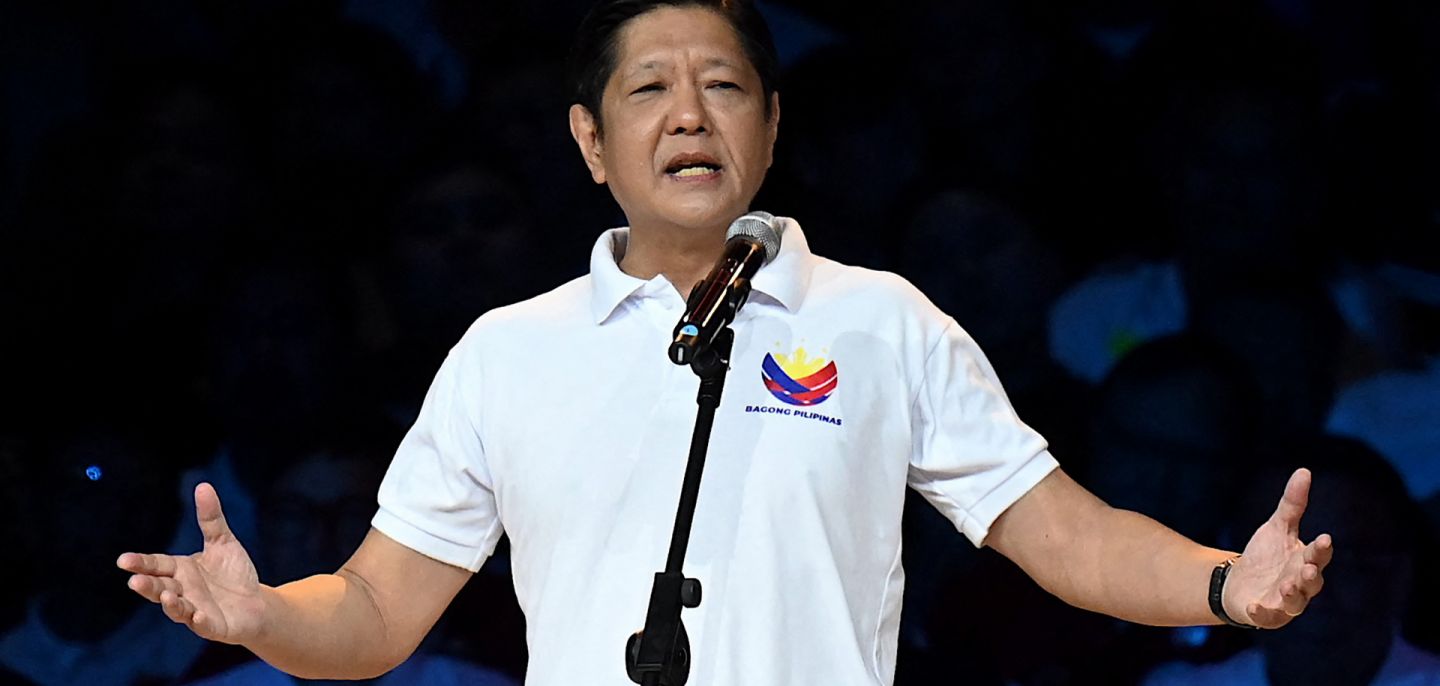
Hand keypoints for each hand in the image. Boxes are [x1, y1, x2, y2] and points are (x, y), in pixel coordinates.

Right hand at [117, 482, 265, 643]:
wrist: (256, 603)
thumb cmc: (233, 573)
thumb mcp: (222, 541)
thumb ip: (210, 518)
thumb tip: (203, 485)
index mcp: (180, 570)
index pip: (156, 565)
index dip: (140, 563)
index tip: (123, 560)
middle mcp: (182, 591)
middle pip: (159, 588)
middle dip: (147, 585)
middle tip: (134, 581)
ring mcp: (195, 610)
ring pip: (177, 609)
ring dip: (170, 604)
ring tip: (165, 596)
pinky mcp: (213, 626)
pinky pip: (203, 626)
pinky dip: (199, 621)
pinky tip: (199, 616)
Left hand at [1223, 468, 1333, 628]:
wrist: (1238, 582)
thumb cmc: (1265, 555)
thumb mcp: (1277, 527)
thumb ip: (1292, 504)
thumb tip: (1304, 471)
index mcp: (1305, 560)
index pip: (1318, 554)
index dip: (1321, 549)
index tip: (1325, 537)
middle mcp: (1300, 584)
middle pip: (1311, 581)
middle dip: (1310, 575)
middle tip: (1306, 567)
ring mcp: (1284, 602)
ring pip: (1295, 602)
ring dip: (1292, 595)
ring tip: (1285, 586)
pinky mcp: (1266, 614)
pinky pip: (1266, 617)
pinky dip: (1263, 613)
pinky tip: (1255, 606)